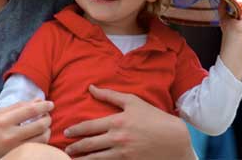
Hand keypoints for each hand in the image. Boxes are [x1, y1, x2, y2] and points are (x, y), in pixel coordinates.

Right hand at [0, 100, 53, 159]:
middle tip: (48, 115)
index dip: (43, 106)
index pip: (29, 110)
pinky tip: (39, 136)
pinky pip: (36, 147)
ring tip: (45, 126)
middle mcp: (10, 133)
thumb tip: (37, 101)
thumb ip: (16, 107)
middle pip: (39, 124)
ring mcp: (14, 146)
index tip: (50, 104)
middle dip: (48, 118)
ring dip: (47, 130)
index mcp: (3, 119)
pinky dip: (42, 140)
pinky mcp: (17, 155)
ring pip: (41, 138)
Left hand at [63, 85, 193, 159]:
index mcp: (116, 121)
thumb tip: (91, 88)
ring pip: (97, 159)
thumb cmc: (154, 117)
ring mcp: (124, 153)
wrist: (175, 140)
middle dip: (75, 147)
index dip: (75, 130)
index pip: (89, 127)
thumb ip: (110, 95)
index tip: (66, 132)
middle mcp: (117, 139)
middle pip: (89, 144)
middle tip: (66, 149)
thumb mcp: (133, 102)